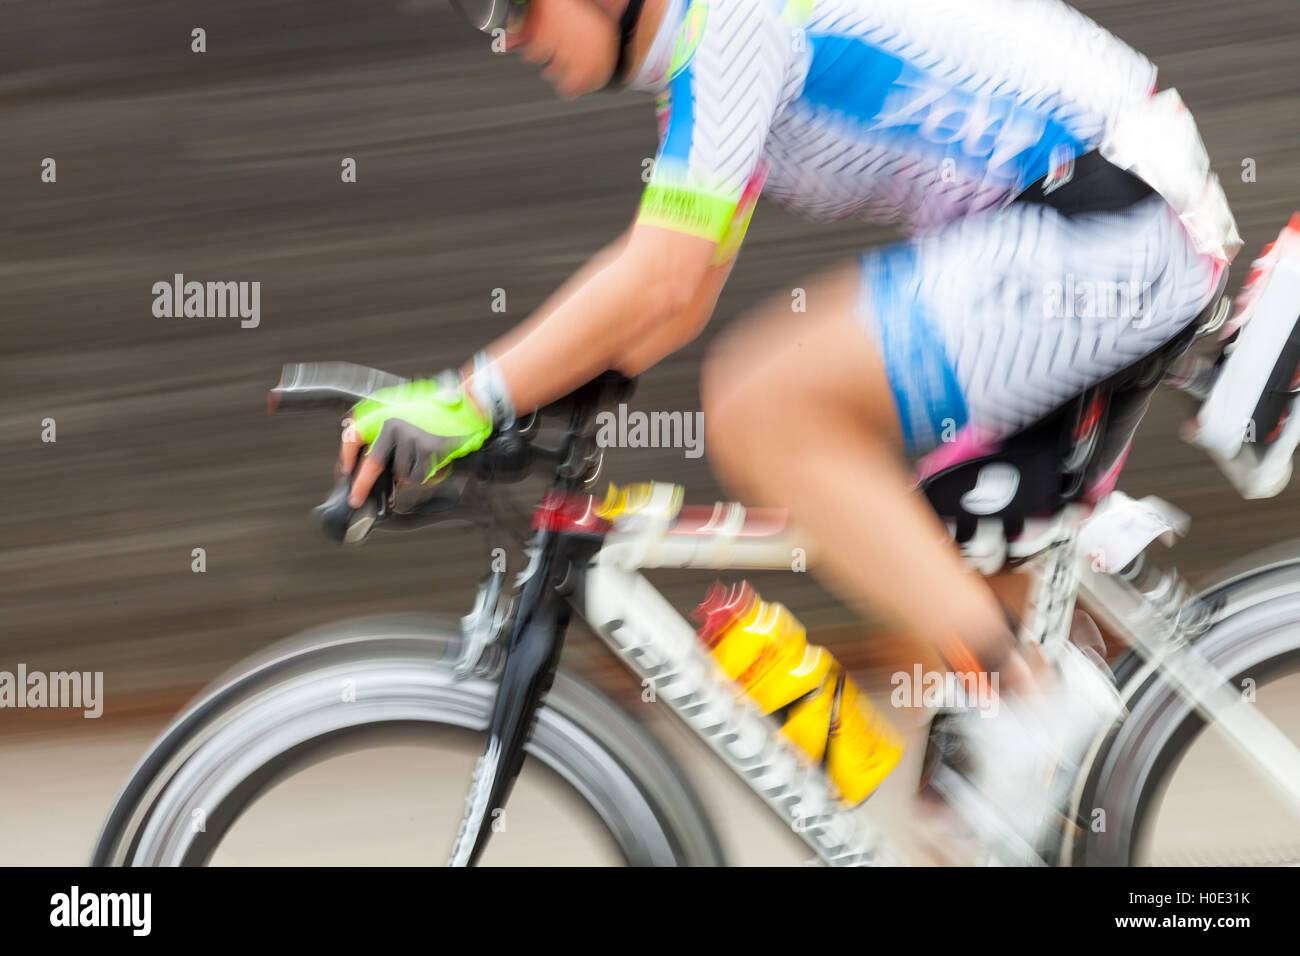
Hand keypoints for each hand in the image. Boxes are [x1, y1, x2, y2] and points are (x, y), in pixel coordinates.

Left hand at [339, 372, 492, 507]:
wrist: (468, 406)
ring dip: (412, 474)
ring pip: (401, 473)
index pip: (355, 437)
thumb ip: (391, 435)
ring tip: (427, 461)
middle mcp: (395, 425)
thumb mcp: (407, 414)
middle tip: (357, 498)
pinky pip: (420, 476)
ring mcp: (411, 438)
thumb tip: (378, 464)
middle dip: (363, 485)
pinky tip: (438, 464)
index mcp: (386, 415)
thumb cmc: (439, 410)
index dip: (347, 457)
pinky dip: (428, 477)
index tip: (345, 472)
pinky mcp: (427, 449)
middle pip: (374, 463)